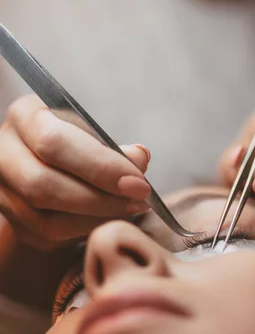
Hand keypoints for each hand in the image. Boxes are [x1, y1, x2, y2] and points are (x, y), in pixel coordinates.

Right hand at [0, 95, 151, 250]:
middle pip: (44, 186)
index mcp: (24, 116)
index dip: (99, 166)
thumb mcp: (89, 127)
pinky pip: (45, 239)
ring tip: (129, 210)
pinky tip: (107, 219)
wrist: (43, 153)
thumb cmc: (73, 136)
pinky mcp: (8, 219)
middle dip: (100, 199)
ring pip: (44, 221)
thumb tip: (139, 159)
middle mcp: (2, 152)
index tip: (138, 183)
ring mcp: (0, 189)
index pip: (55, 143)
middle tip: (139, 202)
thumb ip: (113, 145)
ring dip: (94, 221)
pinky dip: (82, 233)